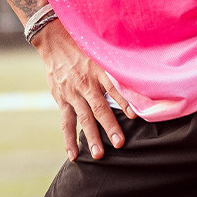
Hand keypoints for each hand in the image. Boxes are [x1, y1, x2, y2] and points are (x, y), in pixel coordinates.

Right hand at [32, 20, 135, 160]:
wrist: (54, 41)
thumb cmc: (84, 47)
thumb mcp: (101, 52)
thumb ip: (117, 67)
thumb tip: (141, 77)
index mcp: (98, 71)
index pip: (114, 87)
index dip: (124, 101)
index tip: (135, 116)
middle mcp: (85, 84)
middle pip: (99, 108)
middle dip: (110, 126)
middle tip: (119, 143)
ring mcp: (73, 94)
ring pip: (83, 118)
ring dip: (91, 137)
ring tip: (98, 155)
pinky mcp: (62, 100)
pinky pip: (66, 123)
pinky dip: (69, 140)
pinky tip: (73, 155)